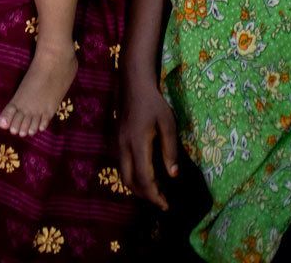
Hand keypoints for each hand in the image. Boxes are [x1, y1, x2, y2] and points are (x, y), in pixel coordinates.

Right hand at [119, 78, 178, 210]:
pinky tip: (145, 176)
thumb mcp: (168, 123)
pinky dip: (133, 177)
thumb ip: (170, 149)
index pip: (144, 178)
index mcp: (138, 144)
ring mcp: (118, 145)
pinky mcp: (117, 142)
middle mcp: (124, 148)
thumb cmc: (154, 103)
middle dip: (145, 196)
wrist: (133, 85)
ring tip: (155, 192)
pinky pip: (122, 166)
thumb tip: (173, 176)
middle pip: (130, 182)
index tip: (166, 205)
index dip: (155, 195)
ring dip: (138, 188)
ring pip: (124, 175)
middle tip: (161, 201)